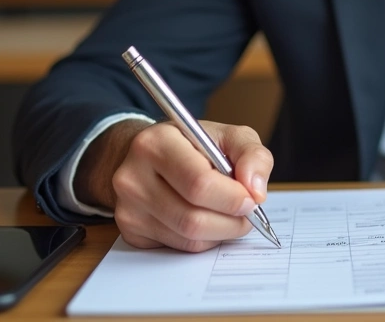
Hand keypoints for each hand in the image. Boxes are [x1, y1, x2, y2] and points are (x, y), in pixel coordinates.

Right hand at [75, 119, 272, 252]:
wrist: (149, 156)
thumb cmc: (193, 146)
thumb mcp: (228, 136)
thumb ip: (253, 155)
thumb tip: (256, 190)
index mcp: (156, 144)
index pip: (199, 184)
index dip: (233, 198)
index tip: (252, 199)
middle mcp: (132, 177)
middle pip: (193, 219)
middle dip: (231, 221)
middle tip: (247, 213)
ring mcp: (128, 208)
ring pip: (188, 239)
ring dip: (220, 233)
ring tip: (228, 214)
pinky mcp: (131, 232)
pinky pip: (178, 248)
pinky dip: (203, 240)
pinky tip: (206, 219)